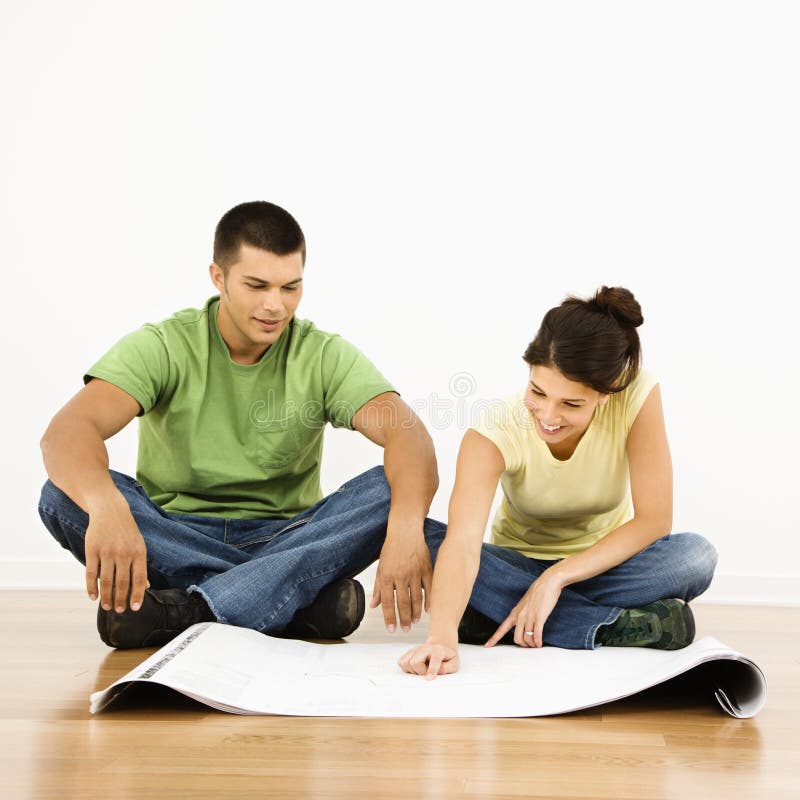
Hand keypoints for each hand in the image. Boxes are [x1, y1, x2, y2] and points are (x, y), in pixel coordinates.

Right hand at [84, 493, 148, 612]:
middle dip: (121, 599)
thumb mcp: (139, 546)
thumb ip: (140, 566)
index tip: (134, 608)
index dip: (137, 594)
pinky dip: (91, 587)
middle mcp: (124, 553)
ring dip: (107, 596)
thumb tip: (146, 587)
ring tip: (107, 606)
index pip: (139, 578)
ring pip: (106, 580)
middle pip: (122, 582)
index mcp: (138, 552)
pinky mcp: (93, 550)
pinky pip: (92, 573)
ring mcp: (107, 552)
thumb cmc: (127, 531)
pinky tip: (93, 596)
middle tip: (119, 610)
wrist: (110, 511)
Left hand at [370, 526, 432, 631]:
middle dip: (404, 619)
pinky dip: (429, 601)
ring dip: (415, 613)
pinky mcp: (426, 568)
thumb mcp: (381, 567)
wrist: (405, 531)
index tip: (391, 629)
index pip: (388, 602)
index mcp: (387, 576)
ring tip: (414, 622)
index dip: (390, 618)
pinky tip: (427, 610)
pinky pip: (429, 588)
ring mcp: (415, 572)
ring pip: (416, 598)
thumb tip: (374, 606)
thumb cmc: (391, 549)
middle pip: (403, 603)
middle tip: (405, 630)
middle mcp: (400, 575)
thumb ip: (379, 588)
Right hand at [398, 639, 458, 679]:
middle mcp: (425, 648)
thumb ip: (448, 668)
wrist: (440, 647)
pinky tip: (416, 669)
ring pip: (406, 662)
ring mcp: (415, 649)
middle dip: (420, 672)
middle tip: (426, 674)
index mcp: (438, 650)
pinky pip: (401, 662)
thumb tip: (438, 672)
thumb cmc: (447, 658)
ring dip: (413, 671)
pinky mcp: (409, 653)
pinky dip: (407, 669)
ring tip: (422, 671)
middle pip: (415, 661)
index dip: (431, 669)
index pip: (434, 659)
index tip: (429, 678)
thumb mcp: (454, 663)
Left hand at [485, 571, 562, 647]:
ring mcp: (529, 617)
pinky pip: (537, 634)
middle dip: (523, 645)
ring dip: (532, 644)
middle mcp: (519, 616)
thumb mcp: (524, 604)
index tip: (487, 646)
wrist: (547, 583)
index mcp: (514, 613)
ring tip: (536, 644)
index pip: (501, 628)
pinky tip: (540, 643)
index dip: (494, 638)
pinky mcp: (539, 617)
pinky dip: (538, 641)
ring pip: (527, 638)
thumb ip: (522, 615)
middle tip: (529, 645)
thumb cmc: (537, 593)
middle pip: (517, 638)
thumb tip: (524, 626)